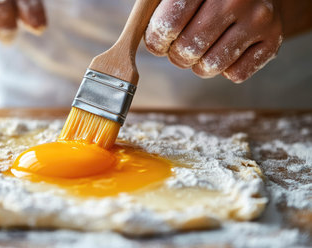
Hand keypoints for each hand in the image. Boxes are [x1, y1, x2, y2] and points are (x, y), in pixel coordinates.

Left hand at [145, 0, 282, 82]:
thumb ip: (156, 10)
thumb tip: (136, 37)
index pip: (168, 25)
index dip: (156, 42)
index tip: (159, 42)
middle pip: (187, 49)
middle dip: (176, 55)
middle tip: (180, 48)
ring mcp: (258, 19)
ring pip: (210, 66)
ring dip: (198, 65)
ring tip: (201, 50)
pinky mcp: (273, 40)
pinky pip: (235, 75)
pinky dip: (224, 70)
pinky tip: (226, 50)